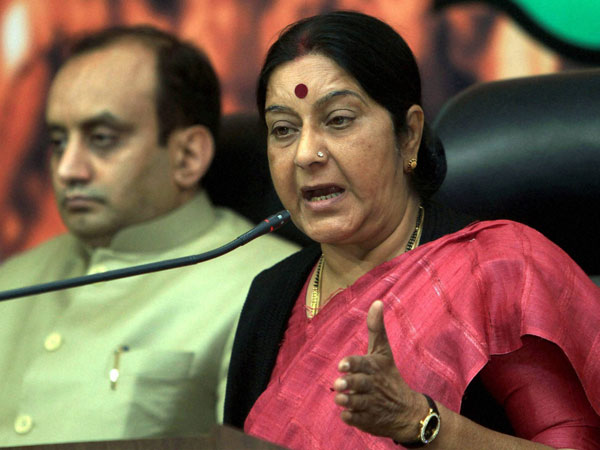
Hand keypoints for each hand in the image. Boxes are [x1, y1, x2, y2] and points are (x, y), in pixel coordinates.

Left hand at [333, 300, 426, 441]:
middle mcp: (373, 386)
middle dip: (349, 384)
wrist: (408, 411)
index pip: (362, 364)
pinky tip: (347, 414)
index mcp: (375, 367)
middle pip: (359, 384)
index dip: (352, 365)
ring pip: (356, 403)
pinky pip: (355, 420)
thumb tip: (377, 302)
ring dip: (346, 401)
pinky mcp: (368, 421)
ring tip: (340, 398)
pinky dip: (350, 418)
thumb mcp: (384, 352)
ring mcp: (371, 405)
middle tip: (339, 384)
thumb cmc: (389, 376)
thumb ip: (376, 328)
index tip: (342, 365)